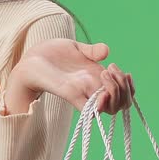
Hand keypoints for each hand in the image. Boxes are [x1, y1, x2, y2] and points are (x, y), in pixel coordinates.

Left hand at [4, 39, 133, 114]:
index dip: (128, 85)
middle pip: (122, 104)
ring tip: (105, 73)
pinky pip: (90, 111)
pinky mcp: (70, 96)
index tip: (117, 67)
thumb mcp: (75, 48)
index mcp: (97, 78)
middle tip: (111, 70)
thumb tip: (107, 51)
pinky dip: (100, 106)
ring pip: (111, 109)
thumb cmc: (52, 54)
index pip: (123, 93)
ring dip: (115, 93)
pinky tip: (100, 94)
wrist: (30, 58)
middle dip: (124, 88)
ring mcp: (83, 94)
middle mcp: (92, 89)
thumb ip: (92, 51)